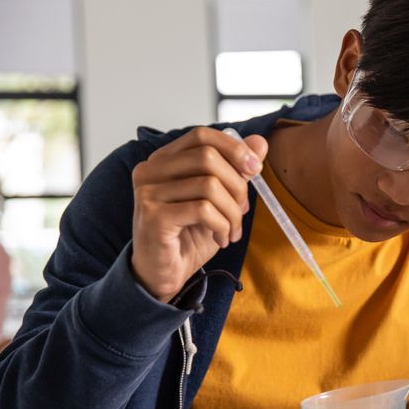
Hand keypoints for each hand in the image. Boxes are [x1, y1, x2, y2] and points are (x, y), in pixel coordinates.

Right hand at [130, 127, 266, 301]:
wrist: (163, 273)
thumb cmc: (189, 235)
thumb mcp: (220, 200)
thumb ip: (235, 169)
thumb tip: (259, 143)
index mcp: (164, 160)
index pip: (202, 135)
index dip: (234, 148)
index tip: (255, 169)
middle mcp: (150, 170)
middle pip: (208, 157)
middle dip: (237, 185)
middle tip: (243, 211)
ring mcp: (148, 192)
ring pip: (209, 185)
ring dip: (232, 212)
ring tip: (232, 230)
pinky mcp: (153, 216)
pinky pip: (203, 210)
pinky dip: (222, 225)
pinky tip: (220, 238)